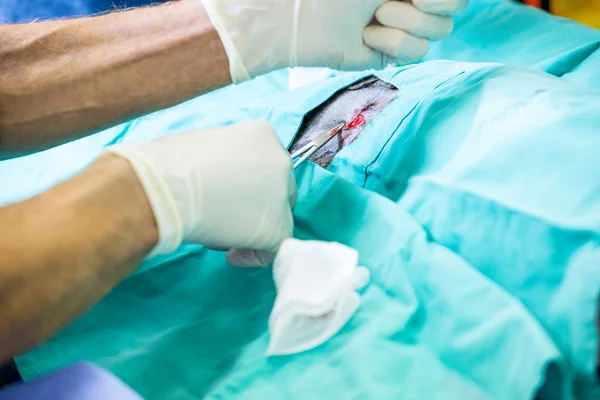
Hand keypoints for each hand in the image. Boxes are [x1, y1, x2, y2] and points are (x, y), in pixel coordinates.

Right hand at [107, 120, 295, 266]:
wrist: (165, 187)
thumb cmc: (168, 165)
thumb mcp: (204, 147)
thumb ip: (223, 163)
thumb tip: (217, 182)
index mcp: (262, 134)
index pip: (265, 165)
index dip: (247, 185)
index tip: (225, 195)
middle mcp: (280, 160)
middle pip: (278, 190)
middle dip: (256, 206)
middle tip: (226, 216)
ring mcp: (281, 194)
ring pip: (276, 218)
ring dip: (251, 229)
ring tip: (219, 233)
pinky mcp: (276, 227)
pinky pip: (274, 249)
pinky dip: (253, 256)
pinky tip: (232, 257)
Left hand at [200, 0, 466, 82]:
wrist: (304, 15)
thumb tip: (425, 1)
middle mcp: (413, 0)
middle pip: (454, 11)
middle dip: (425, 8)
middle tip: (385, 2)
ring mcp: (405, 26)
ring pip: (439, 32)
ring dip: (406, 23)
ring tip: (374, 16)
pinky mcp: (392, 53)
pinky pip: (418, 53)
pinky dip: (394, 43)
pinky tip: (367, 37)